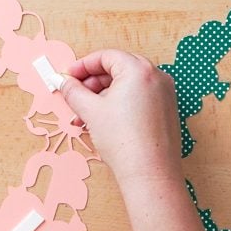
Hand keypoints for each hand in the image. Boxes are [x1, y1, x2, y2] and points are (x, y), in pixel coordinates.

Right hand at [60, 49, 181, 186]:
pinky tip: (103, 121)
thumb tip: (64, 82)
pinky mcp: (166, 110)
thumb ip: (73, 91)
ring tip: (84, 116)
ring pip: (127, 86)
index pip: (106, 56)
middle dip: (92, 83)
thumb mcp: (91, 111)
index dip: (82, 66)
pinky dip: (119, 104)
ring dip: (103, 96)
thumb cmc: (124, 141)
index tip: (67, 77)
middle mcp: (156, 77)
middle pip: (117, 69)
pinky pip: (138, 98)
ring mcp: (164, 94)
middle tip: (75, 95)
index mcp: (139, 70)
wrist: (150, 173)